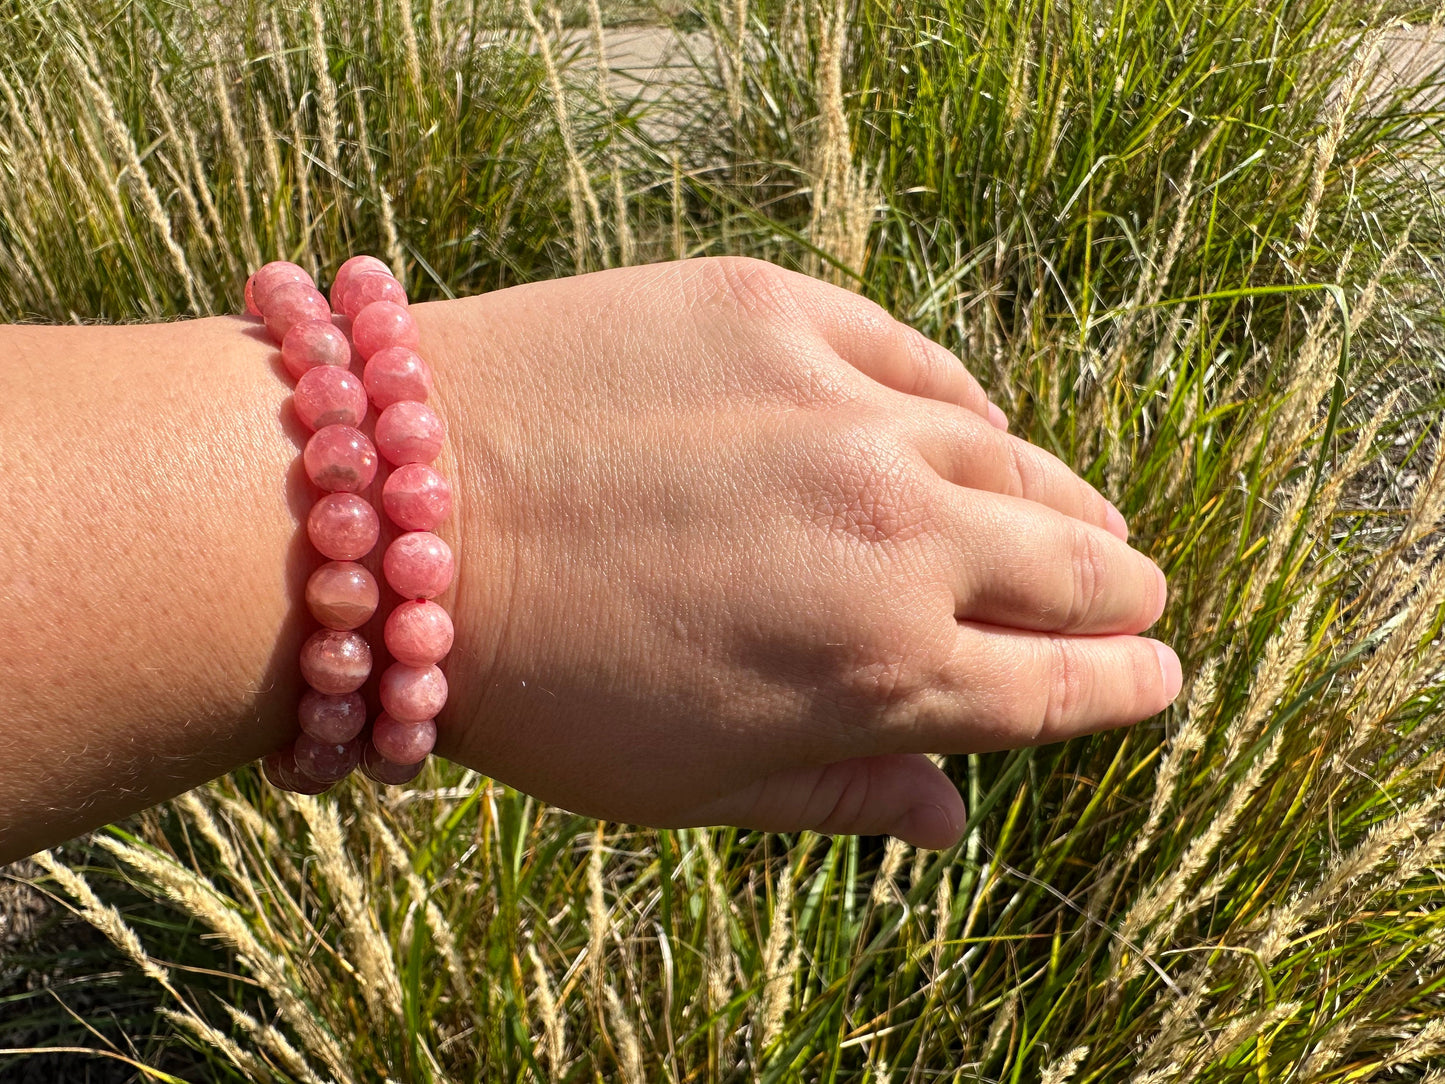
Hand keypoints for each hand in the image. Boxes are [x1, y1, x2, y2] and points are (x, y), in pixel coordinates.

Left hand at [419, 258, 1177, 849]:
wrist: (395, 512)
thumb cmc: (534, 680)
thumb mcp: (690, 782)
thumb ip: (843, 791)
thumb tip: (956, 826)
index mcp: (882, 671)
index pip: (1064, 687)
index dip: (1125, 686)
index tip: (1158, 676)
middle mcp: (896, 535)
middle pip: (1074, 565)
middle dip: (1120, 594)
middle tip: (1131, 594)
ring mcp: (847, 410)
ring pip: (1018, 458)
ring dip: (1064, 499)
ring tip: (1080, 513)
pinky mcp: (782, 310)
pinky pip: (920, 361)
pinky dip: (960, 407)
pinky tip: (969, 427)